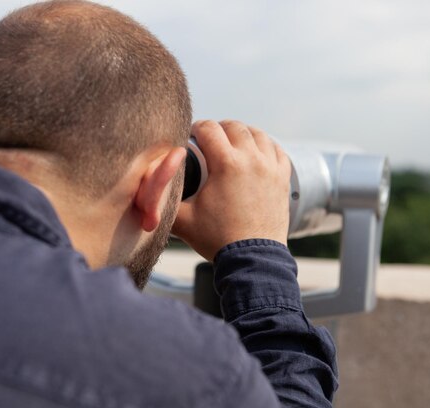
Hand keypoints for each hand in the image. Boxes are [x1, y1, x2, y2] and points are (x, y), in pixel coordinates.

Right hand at [172, 120, 291, 260]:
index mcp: (226, 164)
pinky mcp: (282, 179)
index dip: (196, 128)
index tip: (190, 136)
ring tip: (231, 142)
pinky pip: (277, 150)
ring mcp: (271, 168)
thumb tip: (147, 185)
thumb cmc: (217, 239)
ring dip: (242, 133)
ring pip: (258, 134)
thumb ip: (162, 200)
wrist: (252, 259)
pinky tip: (256, 151)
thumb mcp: (181, 219)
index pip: (209, 129)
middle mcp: (251, 159)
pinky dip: (265, 145)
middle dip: (218, 128)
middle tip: (208, 139)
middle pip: (234, 127)